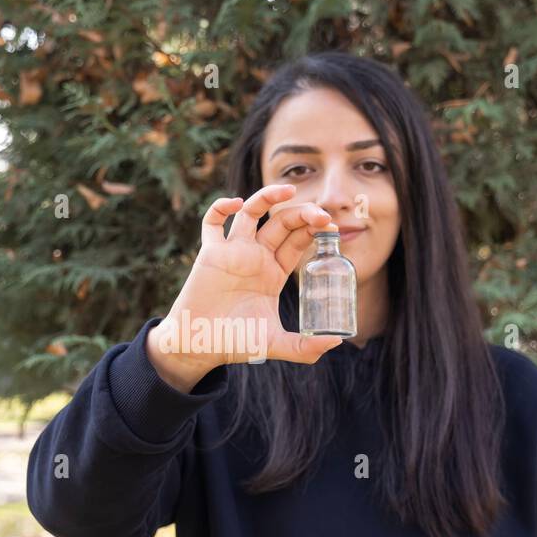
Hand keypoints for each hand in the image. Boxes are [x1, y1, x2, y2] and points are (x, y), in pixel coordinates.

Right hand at [145, 183, 342, 386]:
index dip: (315, 229)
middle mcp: (255, 257)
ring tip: (286, 189)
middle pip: (281, 222)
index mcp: (274, 272)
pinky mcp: (210, 253)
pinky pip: (212, 222)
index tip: (332, 228)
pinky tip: (235, 203)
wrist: (200, 346)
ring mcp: (233, 251)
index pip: (298, 240)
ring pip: (252, 213)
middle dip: (302, 213)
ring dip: (268, 196)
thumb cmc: (234, 342)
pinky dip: (221, 207)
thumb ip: (304, 348)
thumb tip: (337, 342)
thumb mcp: (275, 344)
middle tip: (321, 214)